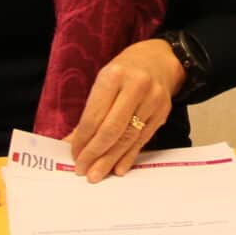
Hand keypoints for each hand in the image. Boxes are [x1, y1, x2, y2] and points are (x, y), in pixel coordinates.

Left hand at [69, 39, 185, 181]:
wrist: (160, 60)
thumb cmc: (124, 72)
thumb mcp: (103, 83)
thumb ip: (90, 113)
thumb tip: (72, 143)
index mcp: (114, 76)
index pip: (94, 116)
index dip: (82, 140)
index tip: (74, 155)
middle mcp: (136, 86)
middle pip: (112, 129)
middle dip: (95, 153)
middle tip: (83, 170)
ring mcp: (153, 100)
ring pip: (128, 138)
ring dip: (110, 159)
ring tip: (96, 174)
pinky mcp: (163, 113)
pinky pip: (143, 139)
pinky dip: (129, 156)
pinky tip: (118, 168)